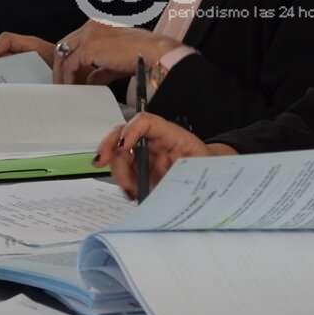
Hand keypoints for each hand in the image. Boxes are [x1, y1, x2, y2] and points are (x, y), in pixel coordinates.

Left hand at [52, 20, 179, 85]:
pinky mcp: (89, 47)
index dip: (70, 60)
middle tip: (62, 84)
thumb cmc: (143, 54)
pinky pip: (70, 65)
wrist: (153, 53)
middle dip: (61, 67)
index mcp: (98, 25)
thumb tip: (91, 80)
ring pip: (63, 55)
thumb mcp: (116, 62)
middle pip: (64, 46)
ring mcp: (88, 35)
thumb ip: (101, 70)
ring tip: (65, 89)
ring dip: (62, 73)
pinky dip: (69, 78)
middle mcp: (91, 26)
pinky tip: (73, 88)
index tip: (70, 76)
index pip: (75, 42)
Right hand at [94, 113, 235, 198]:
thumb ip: (186, 171)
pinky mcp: (141, 170)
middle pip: (123, 136)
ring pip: (119, 155)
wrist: (210, 177)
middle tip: (103, 163)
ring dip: (118, 172)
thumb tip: (170, 182)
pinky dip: (122, 182)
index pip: (145, 122)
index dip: (131, 129)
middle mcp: (153, 141)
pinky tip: (131, 192)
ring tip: (130, 190)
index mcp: (170, 135)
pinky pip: (124, 172)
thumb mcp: (202, 166)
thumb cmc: (207, 167)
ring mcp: (145, 155)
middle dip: (110, 149)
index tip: (124, 146)